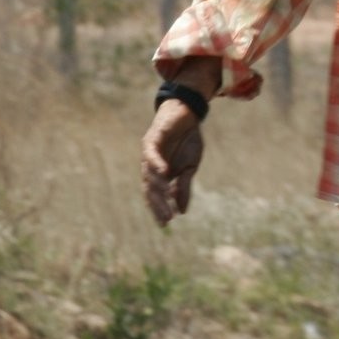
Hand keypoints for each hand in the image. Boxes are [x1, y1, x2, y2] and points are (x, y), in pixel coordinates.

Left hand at [140, 101, 203, 225]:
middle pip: (150, 189)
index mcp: (159, 175)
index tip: (166, 224)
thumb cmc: (188, 140)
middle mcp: (150, 166)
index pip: (154, 196)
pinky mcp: (152, 139)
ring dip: (158, 186)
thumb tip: (182, 211)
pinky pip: (151, 154)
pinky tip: (165, 173)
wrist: (189, 115)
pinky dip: (156, 164)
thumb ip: (183, 187)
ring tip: (167, 197)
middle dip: (158, 204)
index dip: (158, 209)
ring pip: (149, 174)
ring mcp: (149, 153)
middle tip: (167, 217)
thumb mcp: (190, 167)